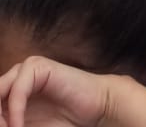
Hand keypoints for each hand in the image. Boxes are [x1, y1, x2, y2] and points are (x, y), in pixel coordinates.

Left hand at [0, 56, 114, 126]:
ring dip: (1, 117)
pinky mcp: (38, 66)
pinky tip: (18, 125)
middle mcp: (15, 77)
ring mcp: (26, 69)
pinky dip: (14, 111)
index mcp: (10, 91)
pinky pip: (17, 90)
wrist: (95, 109)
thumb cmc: (64, 121)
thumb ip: (11, 125)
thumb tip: (0, 125)